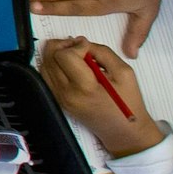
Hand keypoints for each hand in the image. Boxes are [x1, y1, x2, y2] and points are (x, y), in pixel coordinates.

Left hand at [39, 37, 164, 157]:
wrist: (123, 131)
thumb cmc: (127, 103)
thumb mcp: (124, 72)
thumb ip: (102, 52)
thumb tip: (82, 42)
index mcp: (85, 88)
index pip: (65, 56)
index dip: (76, 45)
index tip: (88, 46)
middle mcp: (67, 94)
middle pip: (50, 58)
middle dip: (63, 45)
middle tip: (78, 45)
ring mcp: (60, 98)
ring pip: (45, 65)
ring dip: (57, 54)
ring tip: (75, 54)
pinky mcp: (58, 100)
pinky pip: (47, 77)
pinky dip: (54, 65)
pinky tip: (69, 65)